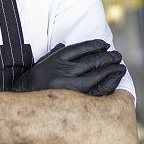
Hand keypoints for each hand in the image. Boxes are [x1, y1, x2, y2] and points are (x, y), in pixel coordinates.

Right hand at [11, 39, 125, 95]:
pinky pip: (96, 88)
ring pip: (97, 74)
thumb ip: (55, 53)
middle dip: (107, 57)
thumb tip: (66, 44)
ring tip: (119, 66)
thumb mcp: (43, 62)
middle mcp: (63, 70)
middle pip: (92, 60)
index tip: (105, 44)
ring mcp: (70, 85)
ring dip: (111, 68)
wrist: (24, 99)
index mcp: (56, 59)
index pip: (81, 48)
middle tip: (117, 55)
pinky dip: (108, 82)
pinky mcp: (75, 98)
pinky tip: (114, 78)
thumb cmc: (35, 80)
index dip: (96, 45)